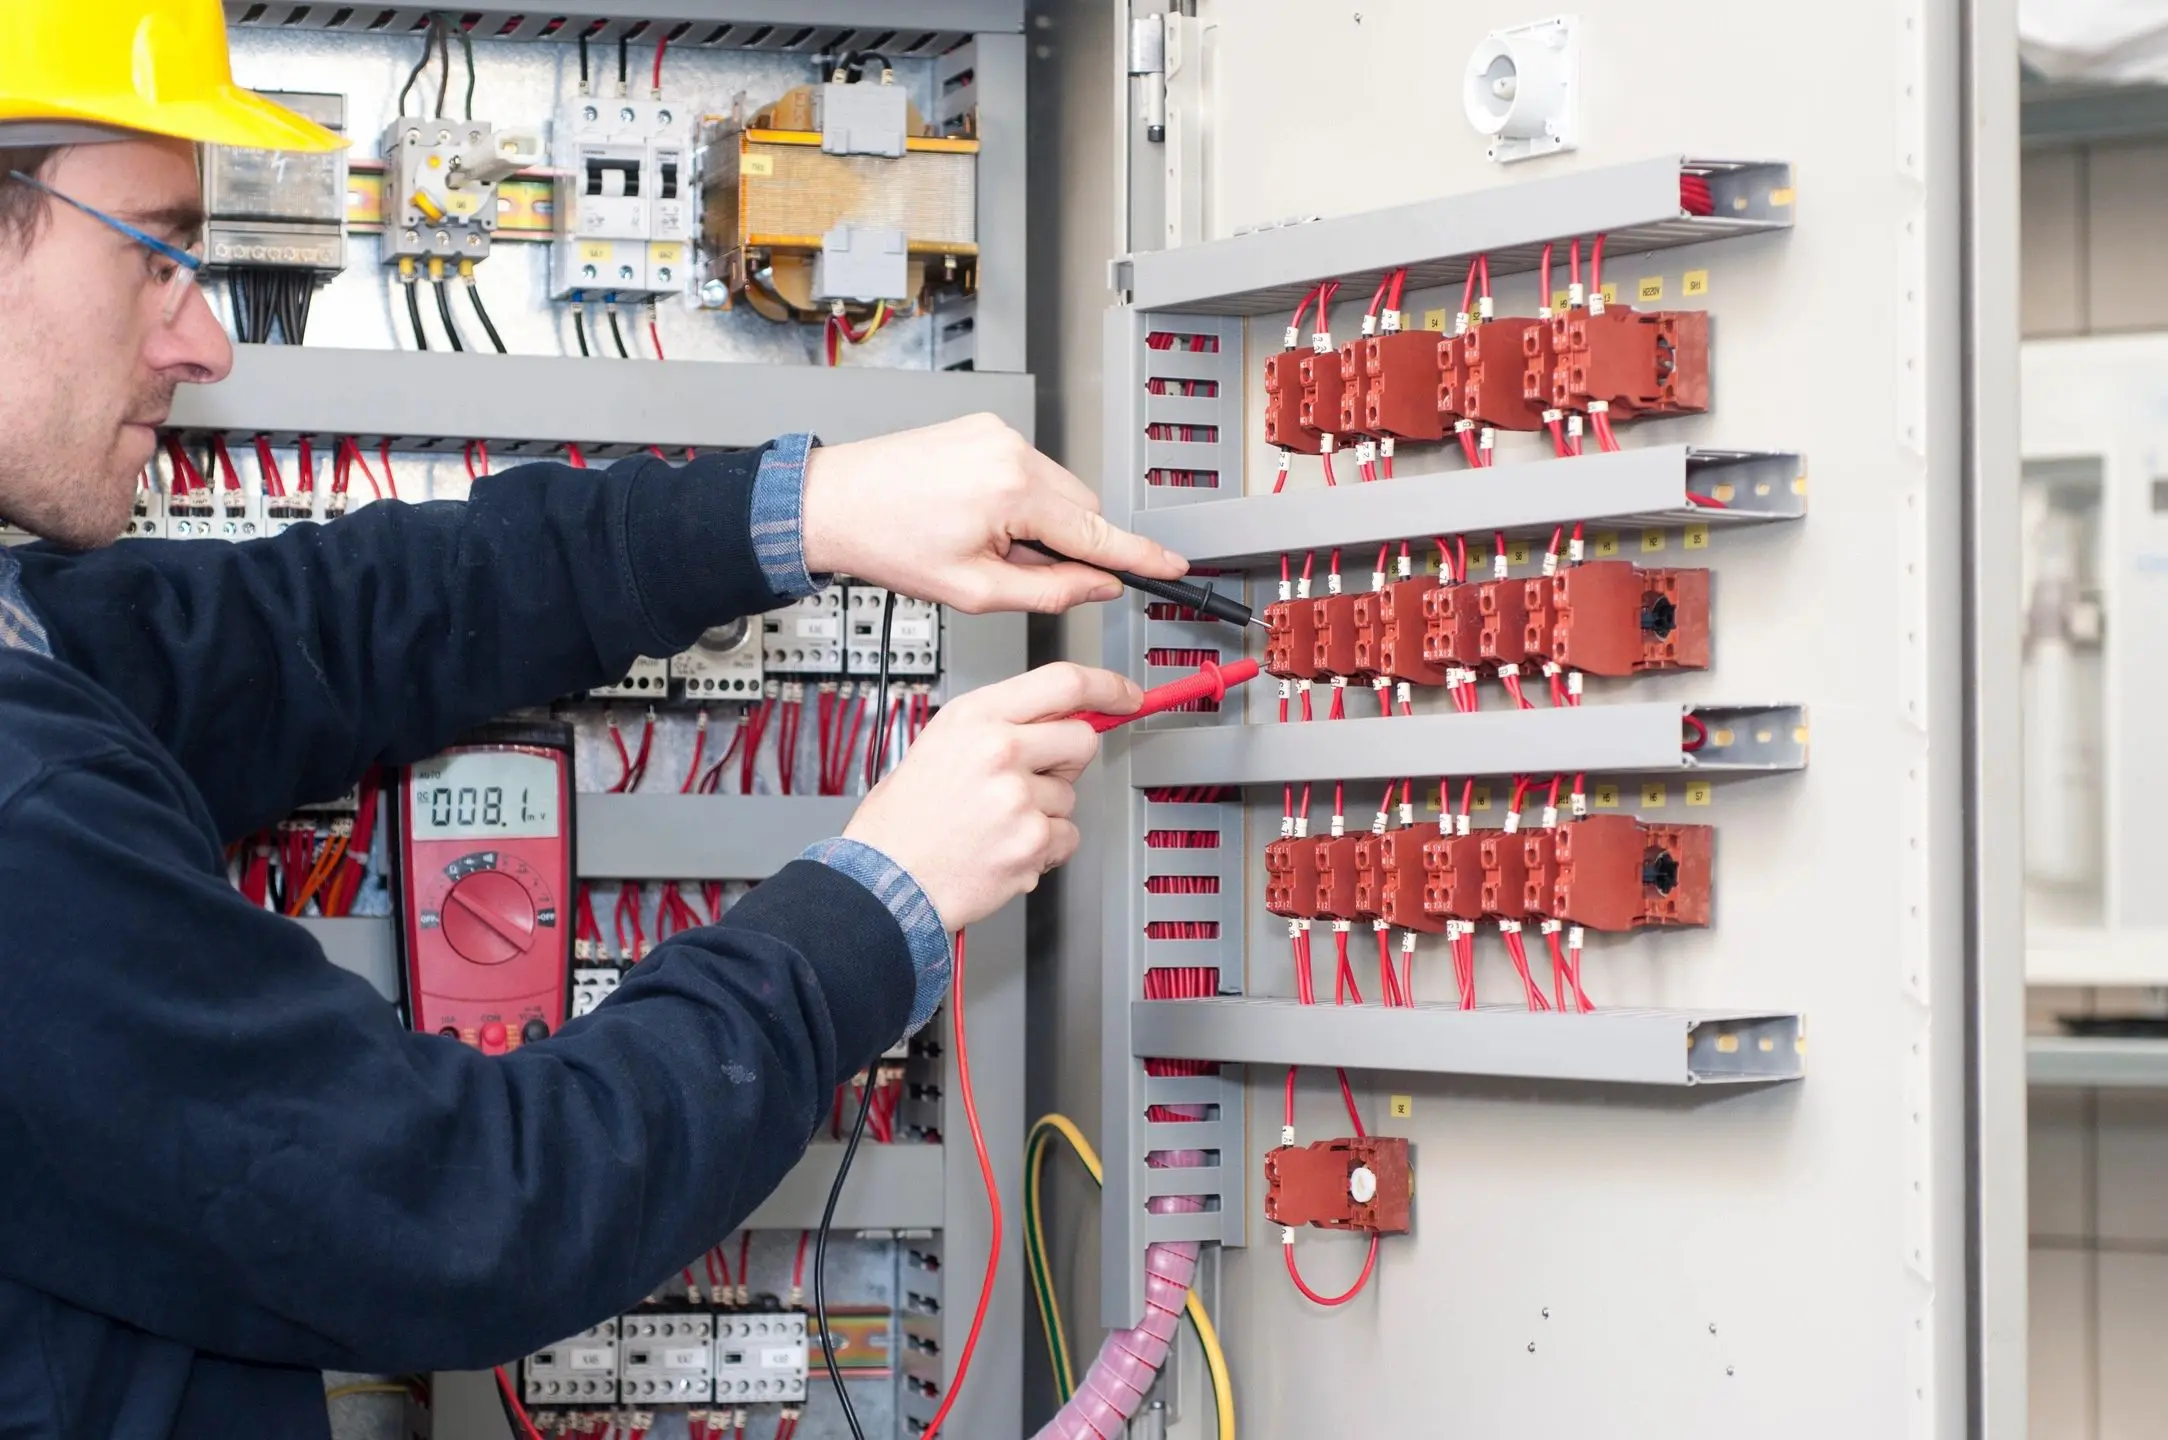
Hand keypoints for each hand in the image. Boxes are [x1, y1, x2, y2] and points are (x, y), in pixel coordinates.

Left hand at [800, 413, 1187, 613]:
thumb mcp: (975, 591)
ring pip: (1057, 490)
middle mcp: (1012, 450)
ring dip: (1040, 523)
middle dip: (1068, 545)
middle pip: (1082, 508)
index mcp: (1013, 491)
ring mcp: (998, 433)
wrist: (833, 503)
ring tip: (983, 543)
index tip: (1173, 565)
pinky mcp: (984, 427)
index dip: (1139, 556)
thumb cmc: (887, 542)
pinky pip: (1028, 470)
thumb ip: (1049, 590)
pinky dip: (1019, 500)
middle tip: (1018, 571)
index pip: (1097, 532)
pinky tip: (976, 517)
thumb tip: (1096, 585)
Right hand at [842, 662, 1141, 927]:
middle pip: (1081, 739)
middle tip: (1030, 779)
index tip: (1125, 694)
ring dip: (1045, 812)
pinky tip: (1003, 847)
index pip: (1063, 683)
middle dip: (1066, 761)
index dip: (1106, 686)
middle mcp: (999, 751)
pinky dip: (1044, 849)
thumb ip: (998, 724)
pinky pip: (1066, 837)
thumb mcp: (939, 743)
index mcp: (975, 718)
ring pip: (1070, 796)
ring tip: (996, 824)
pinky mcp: (1031, 842)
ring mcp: (1018, 798)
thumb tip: (1054, 716)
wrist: (885, 880)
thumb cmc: (903, 820)